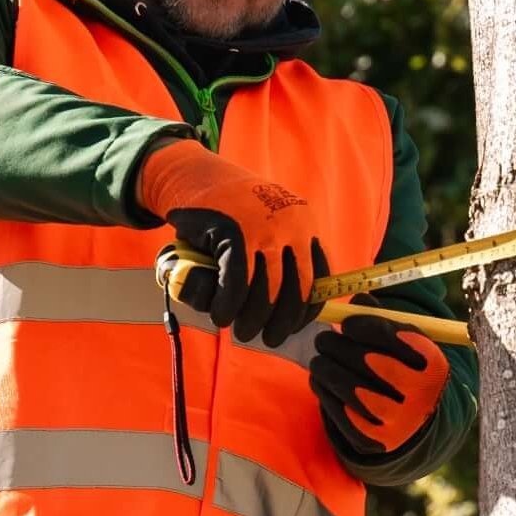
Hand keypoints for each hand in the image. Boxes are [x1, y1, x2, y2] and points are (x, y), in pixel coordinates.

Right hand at [136, 141, 329, 346]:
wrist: (195, 175)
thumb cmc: (230, 211)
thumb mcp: (266, 226)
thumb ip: (281, 257)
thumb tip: (291, 308)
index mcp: (305, 225)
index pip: (320, 278)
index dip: (307, 310)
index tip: (293, 328)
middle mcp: (292, 226)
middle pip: (296, 291)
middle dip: (282, 323)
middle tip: (267, 339)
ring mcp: (263, 229)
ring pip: (266, 292)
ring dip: (252, 320)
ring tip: (239, 330)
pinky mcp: (234, 233)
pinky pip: (236, 284)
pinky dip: (228, 306)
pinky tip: (220, 314)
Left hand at [310, 313, 450, 456]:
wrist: (417, 421)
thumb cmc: (407, 370)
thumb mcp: (407, 344)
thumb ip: (384, 319)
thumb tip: (359, 299)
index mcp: (431, 364)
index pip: (391, 337)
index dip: (362, 326)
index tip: (347, 323)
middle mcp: (419, 395)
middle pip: (367, 362)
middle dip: (336, 346)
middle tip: (322, 339)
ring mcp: (397, 421)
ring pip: (349, 388)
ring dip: (325, 368)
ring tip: (319, 360)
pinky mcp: (375, 440)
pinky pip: (340, 412)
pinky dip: (324, 392)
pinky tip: (320, 380)